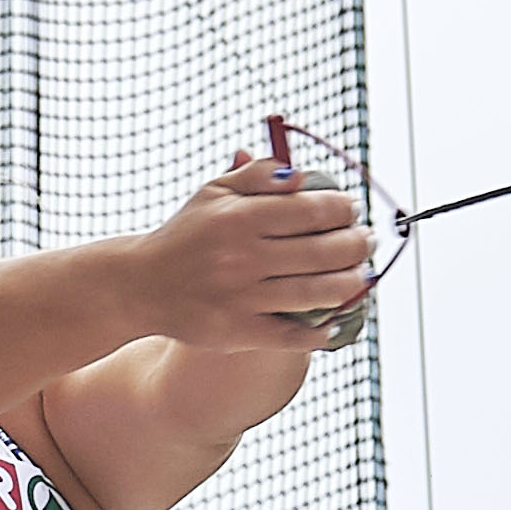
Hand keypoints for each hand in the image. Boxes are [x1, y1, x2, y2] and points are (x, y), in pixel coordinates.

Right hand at [121, 153, 372, 350]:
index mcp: (239, 218)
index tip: (353, 210)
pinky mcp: (239, 331)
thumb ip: (256, 175)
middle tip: (367, 241)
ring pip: (316, 293)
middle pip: (322, 252)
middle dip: (356, 245)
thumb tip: (300, 174)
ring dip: (350, 284)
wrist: (143, 284)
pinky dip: (320, 330)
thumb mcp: (212, 193)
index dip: (342, 209)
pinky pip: (291, 335)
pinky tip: (336, 321)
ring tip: (361, 275)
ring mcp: (242, 297)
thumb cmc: (186, 235)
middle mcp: (242, 257)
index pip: (309, 211)